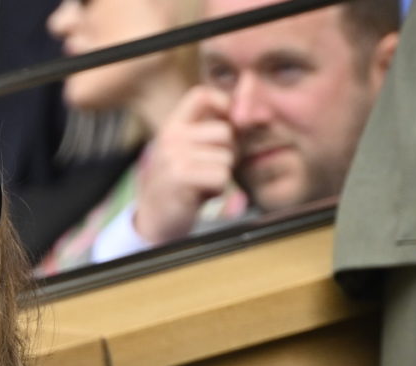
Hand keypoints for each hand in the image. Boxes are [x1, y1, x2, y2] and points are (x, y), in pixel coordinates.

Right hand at [133, 86, 235, 243]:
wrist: (155, 220)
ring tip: (201, 184)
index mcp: (173, 125)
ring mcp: (173, 154)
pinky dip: (217, 190)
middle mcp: (171, 135)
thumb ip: (216, 133)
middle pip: (225, 132)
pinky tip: (200, 195)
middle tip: (210, 170)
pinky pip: (221, 176)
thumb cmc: (182, 186)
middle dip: (228, 154)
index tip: (230, 126)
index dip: (224, 104)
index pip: (201, 94)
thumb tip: (260, 114)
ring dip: (221, 176)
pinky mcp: (179, 175)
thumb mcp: (193, 153)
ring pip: (226, 157)